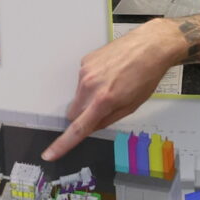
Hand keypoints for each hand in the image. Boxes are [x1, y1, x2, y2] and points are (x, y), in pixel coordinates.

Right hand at [44, 20, 183, 159]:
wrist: (150, 46)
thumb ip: (109, 119)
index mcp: (104, 100)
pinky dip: (92, 82)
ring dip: (89, 98)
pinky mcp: (85, 61)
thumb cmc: (146, 75)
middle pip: (74, 113)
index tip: (49, 154)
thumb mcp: (132, 105)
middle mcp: (90, 85)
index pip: (78, 128)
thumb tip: (91, 127)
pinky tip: (110, 74)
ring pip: (78, 96)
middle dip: (84, 117)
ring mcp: (86, 71)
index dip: (63, 144)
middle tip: (104, 109)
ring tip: (112, 85)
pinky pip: (82, 80)